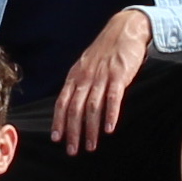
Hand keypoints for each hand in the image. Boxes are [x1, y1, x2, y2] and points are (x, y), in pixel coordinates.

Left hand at [51, 8, 152, 153]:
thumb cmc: (106, 51)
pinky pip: (113, 98)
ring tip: (91, 146)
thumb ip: (80, 84)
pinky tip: (109, 129)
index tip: (57, 139)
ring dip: (90, 129)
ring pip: (92, 107)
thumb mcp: (86, 66)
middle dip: (72, 132)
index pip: (62, 103)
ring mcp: (101, 76)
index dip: (59, 122)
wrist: (124, 29)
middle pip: (74, 109)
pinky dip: (110, 114)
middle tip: (73, 150)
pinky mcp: (119, 75)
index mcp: (75, 76)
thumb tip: (73, 105)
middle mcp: (85, 78)